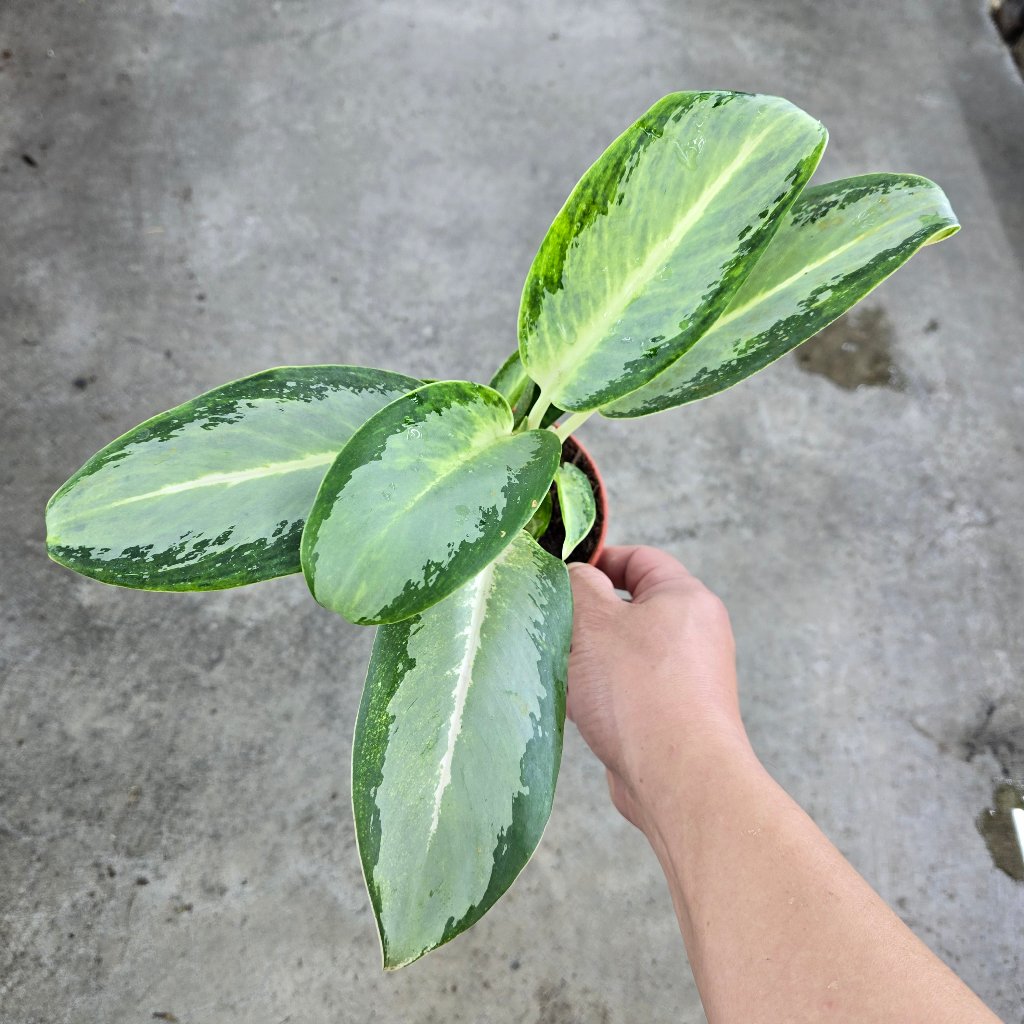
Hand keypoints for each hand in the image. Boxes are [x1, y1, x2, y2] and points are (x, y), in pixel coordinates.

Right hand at [567, 545, 748, 829]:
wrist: (679, 778)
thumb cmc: (639, 692)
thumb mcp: (594, 623)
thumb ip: (578, 586)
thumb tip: (576, 575)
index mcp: (684, 597)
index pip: (639, 559)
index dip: (598, 560)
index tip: (560, 576)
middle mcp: (694, 634)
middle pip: (630, 607)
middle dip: (587, 616)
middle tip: (554, 626)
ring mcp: (688, 677)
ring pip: (625, 652)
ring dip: (590, 659)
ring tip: (563, 672)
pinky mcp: (675, 716)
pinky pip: (630, 689)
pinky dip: (603, 693)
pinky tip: (579, 709)